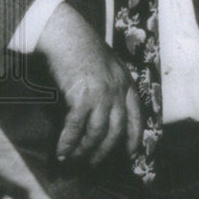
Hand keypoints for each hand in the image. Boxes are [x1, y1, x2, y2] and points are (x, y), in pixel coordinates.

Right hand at [35, 2, 141, 165]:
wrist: (66, 33)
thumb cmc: (82, 49)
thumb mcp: (106, 66)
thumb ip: (110, 86)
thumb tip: (104, 110)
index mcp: (126, 83)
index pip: (137, 116)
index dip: (135, 137)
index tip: (131, 154)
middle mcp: (118, 90)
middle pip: (117, 131)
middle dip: (105, 151)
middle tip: (92, 164)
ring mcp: (102, 94)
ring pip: (98, 133)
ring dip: (85, 151)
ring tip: (73, 160)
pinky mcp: (82, 96)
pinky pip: (76, 127)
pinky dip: (68, 142)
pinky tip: (61, 151)